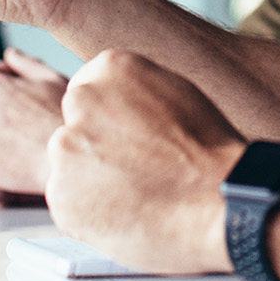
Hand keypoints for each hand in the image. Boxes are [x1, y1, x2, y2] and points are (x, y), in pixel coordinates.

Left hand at [46, 50, 244, 274]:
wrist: (218, 200)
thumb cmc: (209, 151)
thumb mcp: (176, 92)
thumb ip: (135, 92)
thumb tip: (118, 105)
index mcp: (111, 68)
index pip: (89, 89)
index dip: (110, 119)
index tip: (127, 136)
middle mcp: (82, 101)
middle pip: (74, 124)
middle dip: (95, 146)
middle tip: (131, 167)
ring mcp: (67, 148)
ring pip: (69, 165)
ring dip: (90, 179)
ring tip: (135, 192)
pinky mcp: (61, 195)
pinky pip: (68, 203)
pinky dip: (88, 212)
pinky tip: (125, 212)